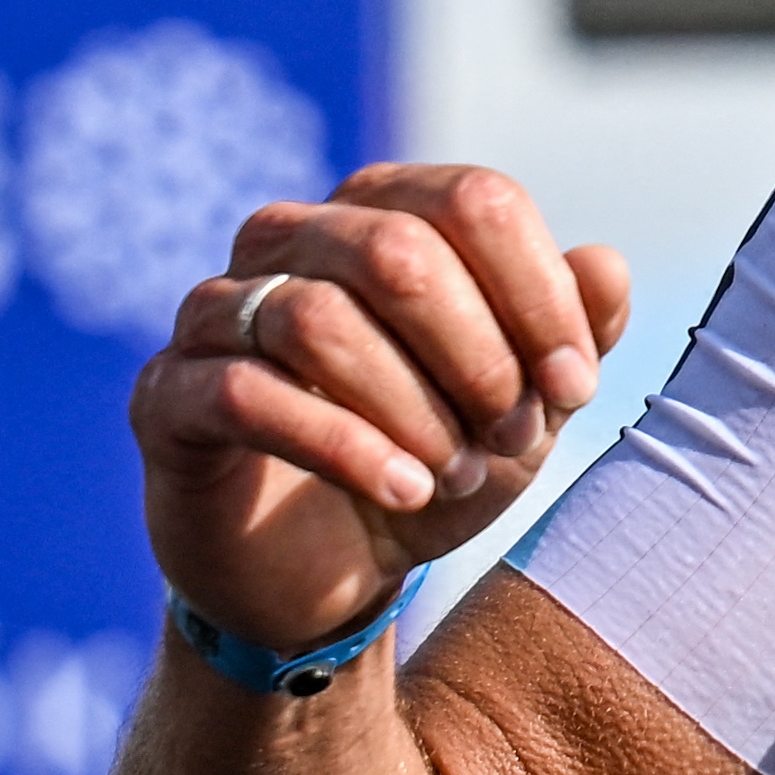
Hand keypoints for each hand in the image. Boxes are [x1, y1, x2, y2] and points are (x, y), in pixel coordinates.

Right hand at [129, 166, 634, 657]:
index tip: (576, 385)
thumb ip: (573, 333)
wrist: (332, 574)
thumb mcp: (529, 406)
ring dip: (414, 408)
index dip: (538, 293)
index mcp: (383, 212)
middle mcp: (290, 238)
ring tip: (459, 473)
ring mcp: (217, 312)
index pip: (471, 201)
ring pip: (318, 319)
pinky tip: (407, 492)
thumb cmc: (437, 461)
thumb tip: (605, 264)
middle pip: (398, 252)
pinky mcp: (169, 394)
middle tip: (514, 434)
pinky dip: (345, 446)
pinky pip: (249, 394)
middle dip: (477, 354)